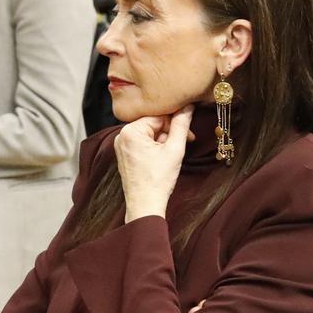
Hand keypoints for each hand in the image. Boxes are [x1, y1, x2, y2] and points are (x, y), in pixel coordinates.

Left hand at [114, 106, 192, 221]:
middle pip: (153, 124)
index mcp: (130, 131)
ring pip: (150, 134)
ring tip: (172, 155)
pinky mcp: (125, 155)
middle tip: (186, 143)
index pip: (159, 116)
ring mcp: (122, 146)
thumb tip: (188, 106)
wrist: (145, 206)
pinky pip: (143, 143)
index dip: (176, 123)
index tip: (190, 133)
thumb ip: (182, 125)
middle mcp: (122, 136)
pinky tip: (163, 159)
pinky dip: (155, 148)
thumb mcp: (174, 149)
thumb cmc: (157, 181)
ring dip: (164, 141)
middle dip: (170, 133)